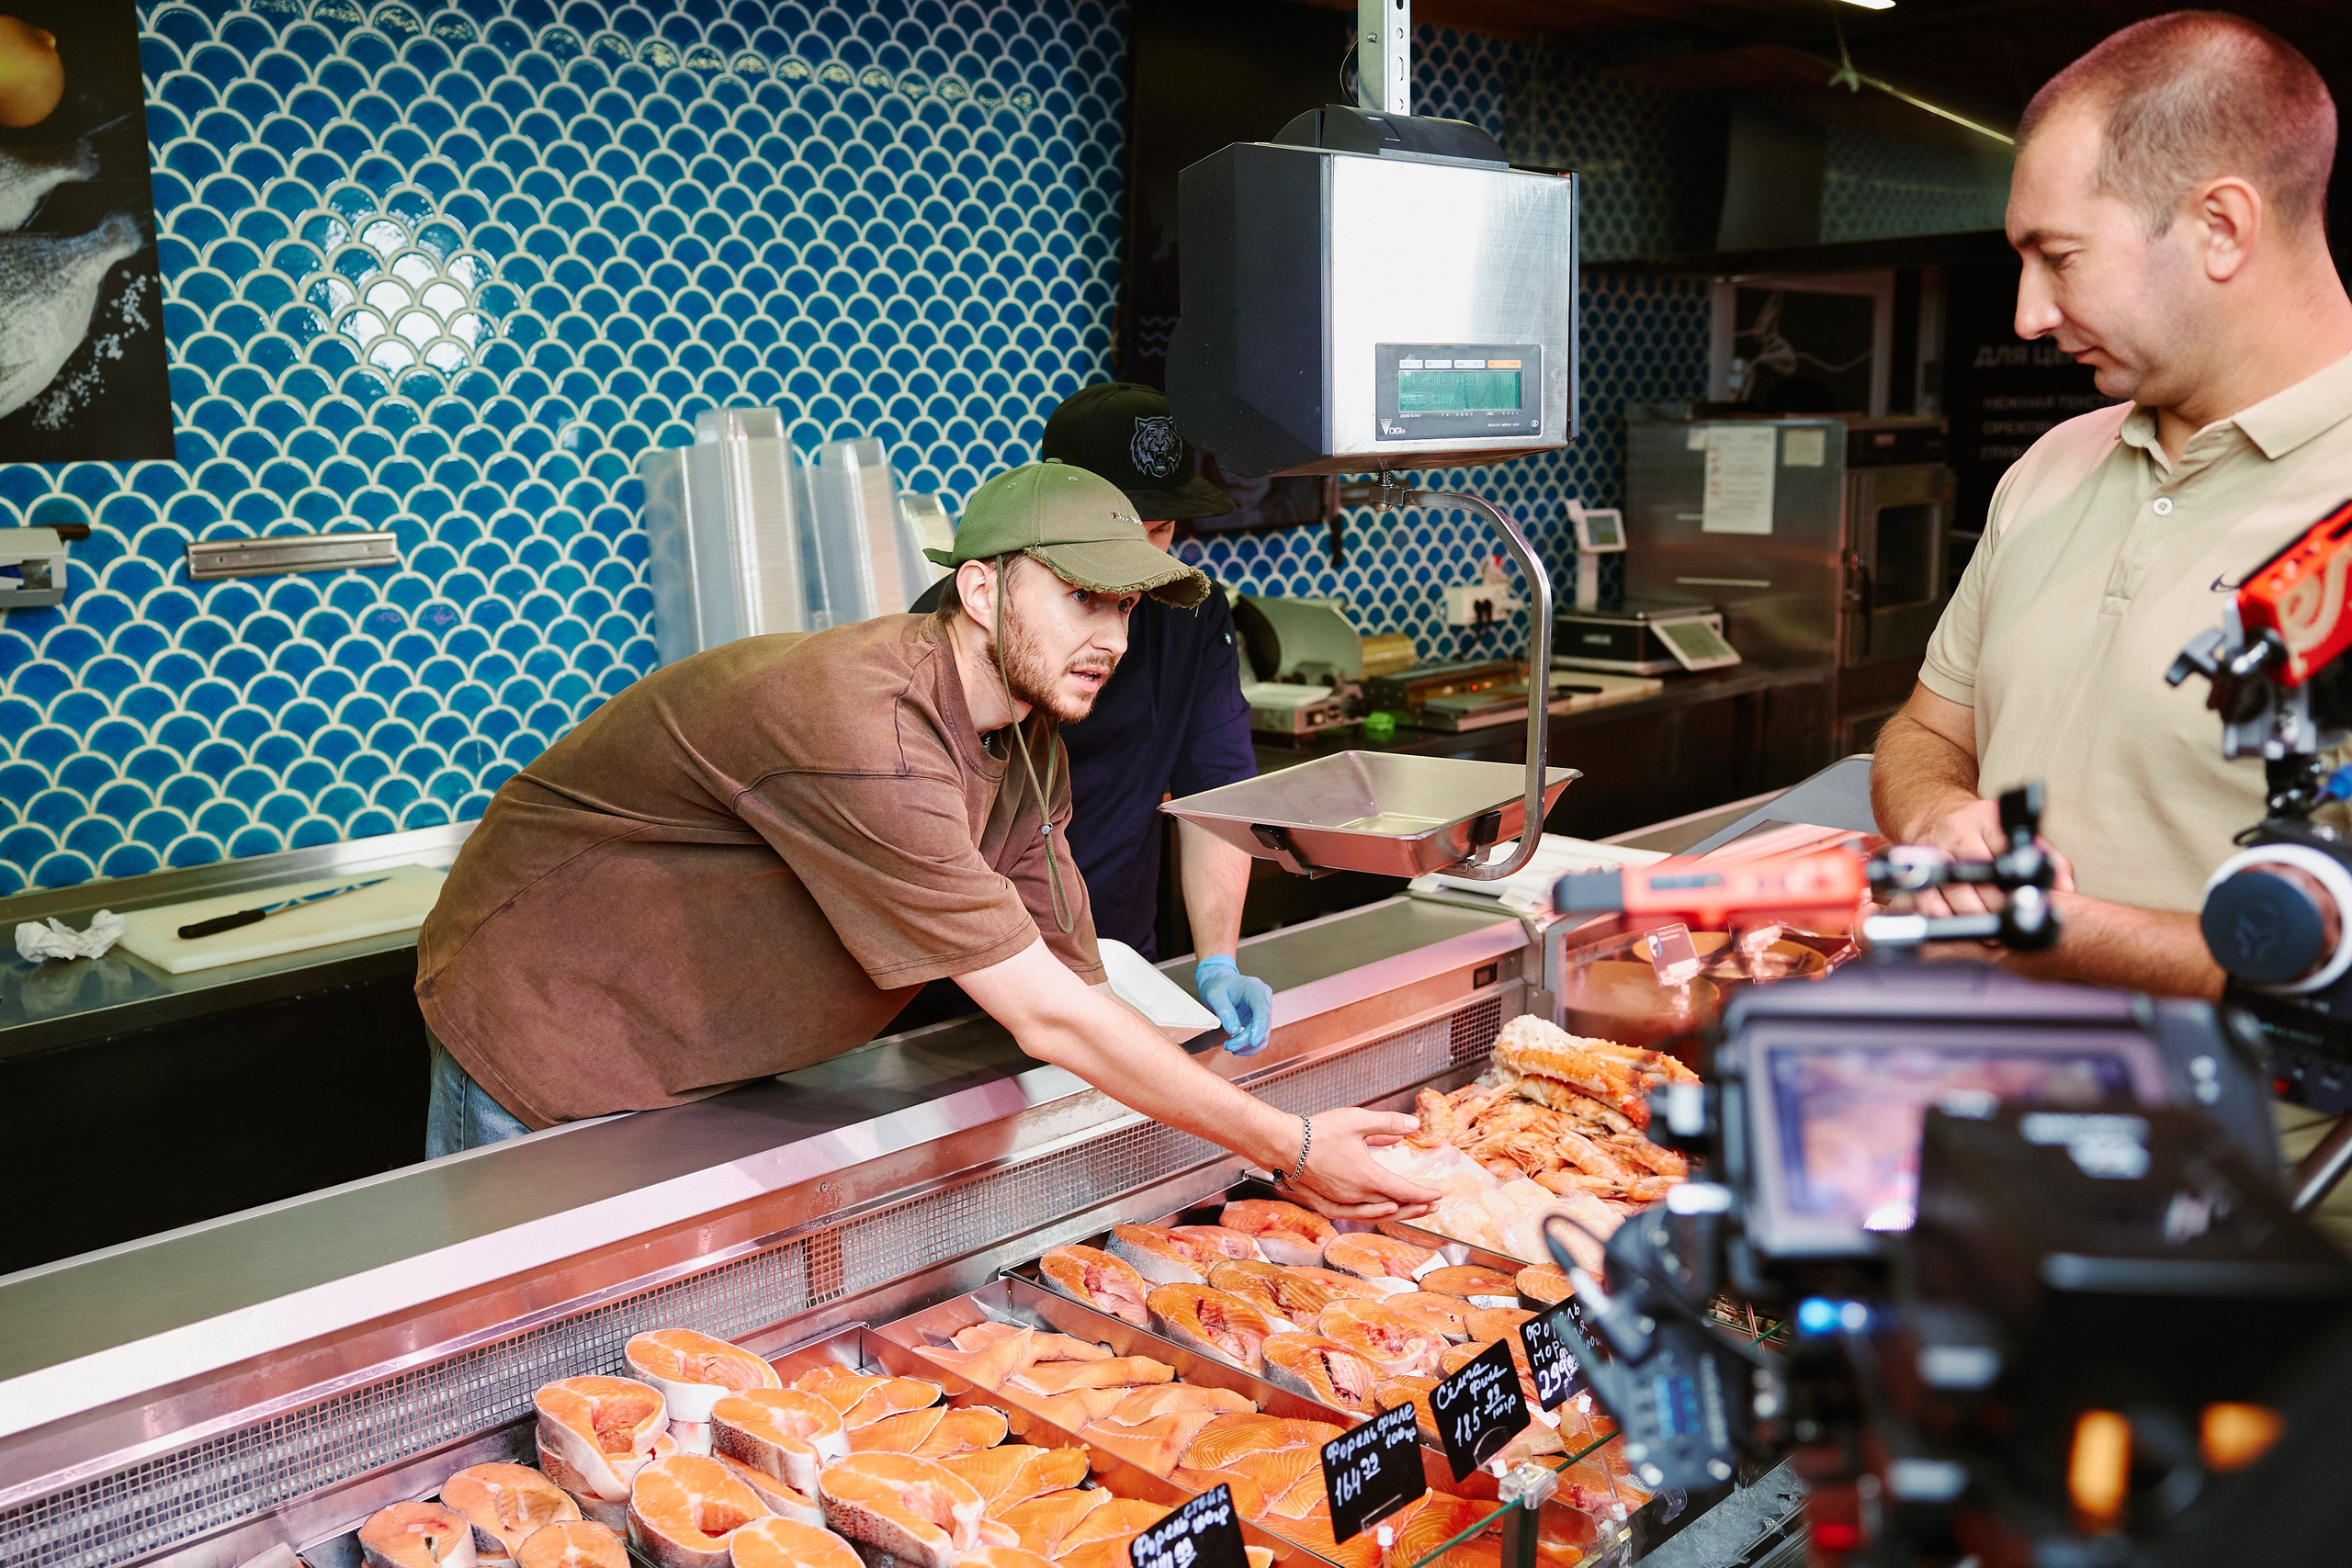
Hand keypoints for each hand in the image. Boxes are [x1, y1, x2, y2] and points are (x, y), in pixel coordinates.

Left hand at [1195, 954, 1273, 1053]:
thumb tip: (1233, 1029)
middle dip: (1246, 1040)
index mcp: (1255, 988)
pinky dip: (1250, 1046)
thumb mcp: (1214, 995)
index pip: (1262, 1010)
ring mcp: (1264, 1010)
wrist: (1219, 983)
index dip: (1259, 1027)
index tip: (1252, 1041)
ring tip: (1230, 1047)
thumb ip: (1223, 1010)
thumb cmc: (1217, 985)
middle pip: (1263, 1024)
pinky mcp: (1260, 1020)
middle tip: (1228, 1046)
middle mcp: (1264, 998)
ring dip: (1248, 1046)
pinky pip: (1260, 1037)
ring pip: (1264, 1034)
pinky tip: (1237, 1049)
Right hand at [1278, 1108, 1441, 1220]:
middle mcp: (1356, 1194)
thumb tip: (1413, 1124)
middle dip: (1416, 1208)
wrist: (1284, 1144)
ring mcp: (1341, 1200)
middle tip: (1433, 1207)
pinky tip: (1376, 1211)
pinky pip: (1356, 1215)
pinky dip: (1372, 1215)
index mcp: (1367, 1176)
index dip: (1423, 1194)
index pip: (1404, 1190)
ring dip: (1397, 1214)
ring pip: (1376, 1213)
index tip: (1438, 1194)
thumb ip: (1388, 1123)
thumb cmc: (1317, 1132)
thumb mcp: (1358, 1120)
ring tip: (1411, 1211)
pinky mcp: (1328, 1201)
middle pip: (1394, 1206)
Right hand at [1903, 796, 2074, 916]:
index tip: (2025, 904)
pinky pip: (1926, 900)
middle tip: (2008, 925)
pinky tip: (1958, 926)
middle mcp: (1956, 831)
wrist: (1931, 812)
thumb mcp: (2014, 833)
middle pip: (1977, 877)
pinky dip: (1944, 918)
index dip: (2016, 886)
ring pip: (1952, 892)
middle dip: (1995, 908)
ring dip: (1972, 917)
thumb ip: (2046, 856)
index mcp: (1988, 819)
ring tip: (1989, 933)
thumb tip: (2065, 888)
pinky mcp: (1913, 869)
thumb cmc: (1979, 828)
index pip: (2006, 855)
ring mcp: (1931, 850)